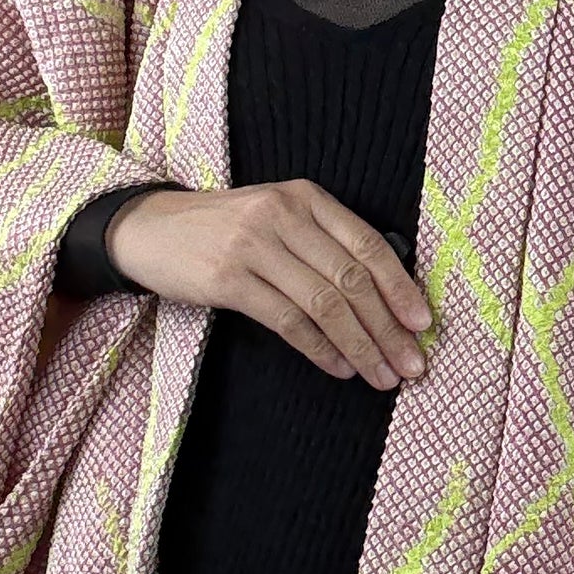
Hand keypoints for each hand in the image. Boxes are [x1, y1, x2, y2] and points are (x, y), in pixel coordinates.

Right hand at [105, 180, 433, 387]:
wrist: (149, 227)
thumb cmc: (227, 229)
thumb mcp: (279, 216)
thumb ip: (325, 242)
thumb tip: (387, 297)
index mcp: (307, 197)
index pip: (369, 245)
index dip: (401, 288)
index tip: (423, 324)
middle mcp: (284, 215)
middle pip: (352, 279)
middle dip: (388, 328)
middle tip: (411, 364)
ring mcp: (254, 246)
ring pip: (325, 304)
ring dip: (360, 346)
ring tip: (382, 376)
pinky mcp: (227, 279)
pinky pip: (287, 321)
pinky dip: (320, 349)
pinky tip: (339, 368)